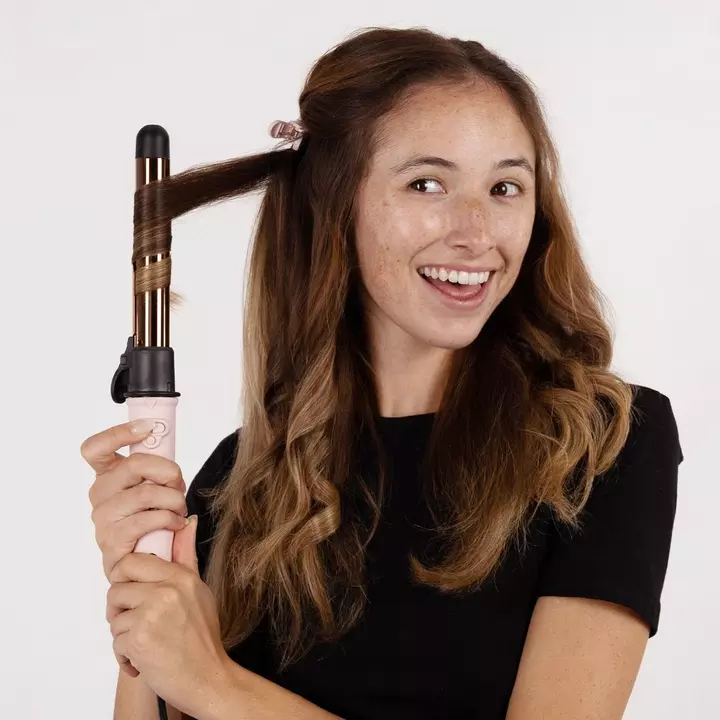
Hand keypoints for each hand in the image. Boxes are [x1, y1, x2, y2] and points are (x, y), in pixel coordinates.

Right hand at [82, 420, 189, 674]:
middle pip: (126, 466)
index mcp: (111, 483)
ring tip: (178, 509)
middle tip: (178, 482)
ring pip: (138, 493)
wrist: (160, 599)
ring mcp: (104, 525)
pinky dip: (165, 519)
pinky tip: (175, 526)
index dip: (117, 435)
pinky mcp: (113, 550)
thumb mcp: (169, 507)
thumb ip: (170, 485)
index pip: (95, 450)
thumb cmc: (165, 545)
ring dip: (168, 498)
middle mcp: (101, 501)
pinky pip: (139, 522)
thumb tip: (173, 452)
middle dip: (162, 469)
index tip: (148, 429)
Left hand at [107, 515, 233, 718]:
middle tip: (134, 620)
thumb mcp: (199, 589)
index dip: (125, 576)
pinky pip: (116, 641)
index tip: (132, 590)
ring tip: (145, 643)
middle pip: (117, 586)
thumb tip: (188, 521)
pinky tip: (144, 659)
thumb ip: (186, 555)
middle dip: (120, 606)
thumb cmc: (203, 636)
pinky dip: (125, 656)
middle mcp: (166, 591)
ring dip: (124, 634)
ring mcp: (151, 614)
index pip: (132, 561)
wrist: (208, 677)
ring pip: (114, 616)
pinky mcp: (138, 639)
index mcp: (180, 577)